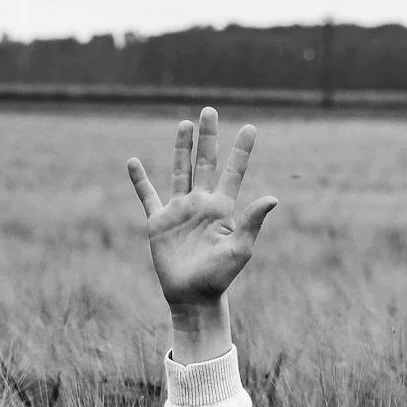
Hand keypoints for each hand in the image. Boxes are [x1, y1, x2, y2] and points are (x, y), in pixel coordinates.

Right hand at [127, 108, 277, 357]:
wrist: (193, 297)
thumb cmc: (220, 277)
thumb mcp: (239, 249)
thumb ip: (252, 222)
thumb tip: (273, 198)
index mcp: (223, 208)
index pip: (234, 171)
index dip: (241, 150)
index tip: (250, 127)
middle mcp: (202, 203)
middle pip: (205, 162)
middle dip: (208, 137)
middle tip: (209, 110)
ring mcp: (179, 210)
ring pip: (180, 171)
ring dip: (181, 148)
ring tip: (185, 124)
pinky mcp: (159, 222)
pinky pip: (148, 196)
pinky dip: (140, 180)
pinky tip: (134, 162)